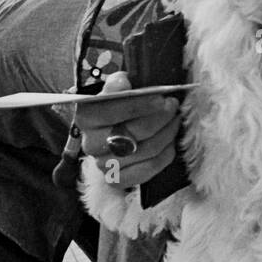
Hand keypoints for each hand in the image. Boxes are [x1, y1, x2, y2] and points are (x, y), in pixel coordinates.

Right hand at [74, 71, 181, 187]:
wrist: (112, 131)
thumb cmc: (118, 107)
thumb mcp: (114, 91)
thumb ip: (117, 85)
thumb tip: (122, 81)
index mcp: (86, 117)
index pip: (112, 111)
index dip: (140, 105)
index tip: (161, 97)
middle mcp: (91, 144)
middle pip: (132, 133)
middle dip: (159, 117)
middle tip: (173, 105)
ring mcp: (103, 165)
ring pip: (146, 150)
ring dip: (167, 133)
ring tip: (175, 119)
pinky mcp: (117, 180)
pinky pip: (149, 169)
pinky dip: (165, 154)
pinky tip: (170, 141)